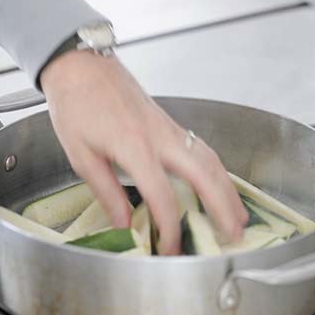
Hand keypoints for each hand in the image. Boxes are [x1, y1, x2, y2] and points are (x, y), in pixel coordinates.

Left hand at [41, 50, 246, 253]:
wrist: (81, 66)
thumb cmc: (76, 106)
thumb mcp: (81, 155)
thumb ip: (106, 192)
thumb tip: (124, 223)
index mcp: (134, 147)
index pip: (162, 195)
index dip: (170, 227)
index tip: (170, 248)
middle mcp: (159, 136)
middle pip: (203, 174)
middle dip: (223, 206)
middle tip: (235, 233)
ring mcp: (168, 127)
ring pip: (210, 159)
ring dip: (228, 188)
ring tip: (238, 214)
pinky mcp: (169, 122)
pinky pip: (202, 148)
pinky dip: (217, 169)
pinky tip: (220, 183)